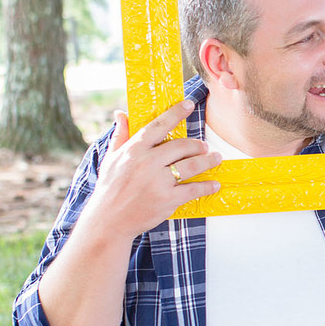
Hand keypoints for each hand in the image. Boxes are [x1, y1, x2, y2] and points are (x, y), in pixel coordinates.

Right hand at [83, 100, 221, 238]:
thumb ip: (120, 135)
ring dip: (208, 161)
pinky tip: (214, 184)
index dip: (175, 114)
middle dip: (197, 145)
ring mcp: (158, 182)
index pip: (158, 126)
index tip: (189, 105)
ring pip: (191, 166)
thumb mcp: (111, 159)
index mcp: (133, 150)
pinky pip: (192, 189)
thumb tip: (120, 113)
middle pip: (181, 146)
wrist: (108, 220)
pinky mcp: (167, 199)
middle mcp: (147, 163)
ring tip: (216, 158)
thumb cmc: (110, 187)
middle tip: (204, 146)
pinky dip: (206, 186)